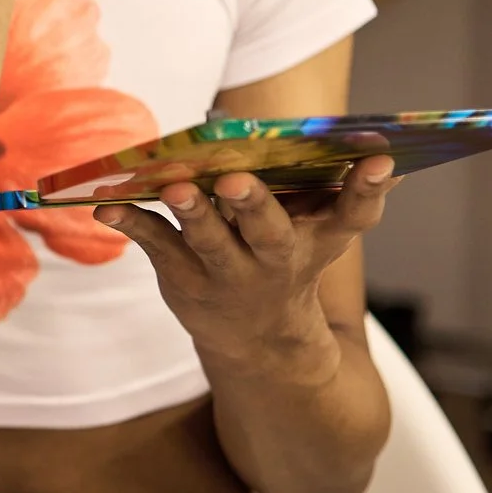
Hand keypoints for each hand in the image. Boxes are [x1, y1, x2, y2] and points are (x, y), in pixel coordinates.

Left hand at [94, 158, 396, 371]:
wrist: (259, 340)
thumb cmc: (288, 261)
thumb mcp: (321, 233)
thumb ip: (340, 193)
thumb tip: (385, 152)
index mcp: (318, 239)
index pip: (353, 215)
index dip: (368, 189)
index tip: (383, 159)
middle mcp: (275, 259)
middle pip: (269, 230)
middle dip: (253, 204)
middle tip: (236, 180)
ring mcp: (226, 273)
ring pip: (209, 241)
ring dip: (192, 212)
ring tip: (175, 187)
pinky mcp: (183, 277)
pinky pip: (156, 246)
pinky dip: (131, 224)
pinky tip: (106, 206)